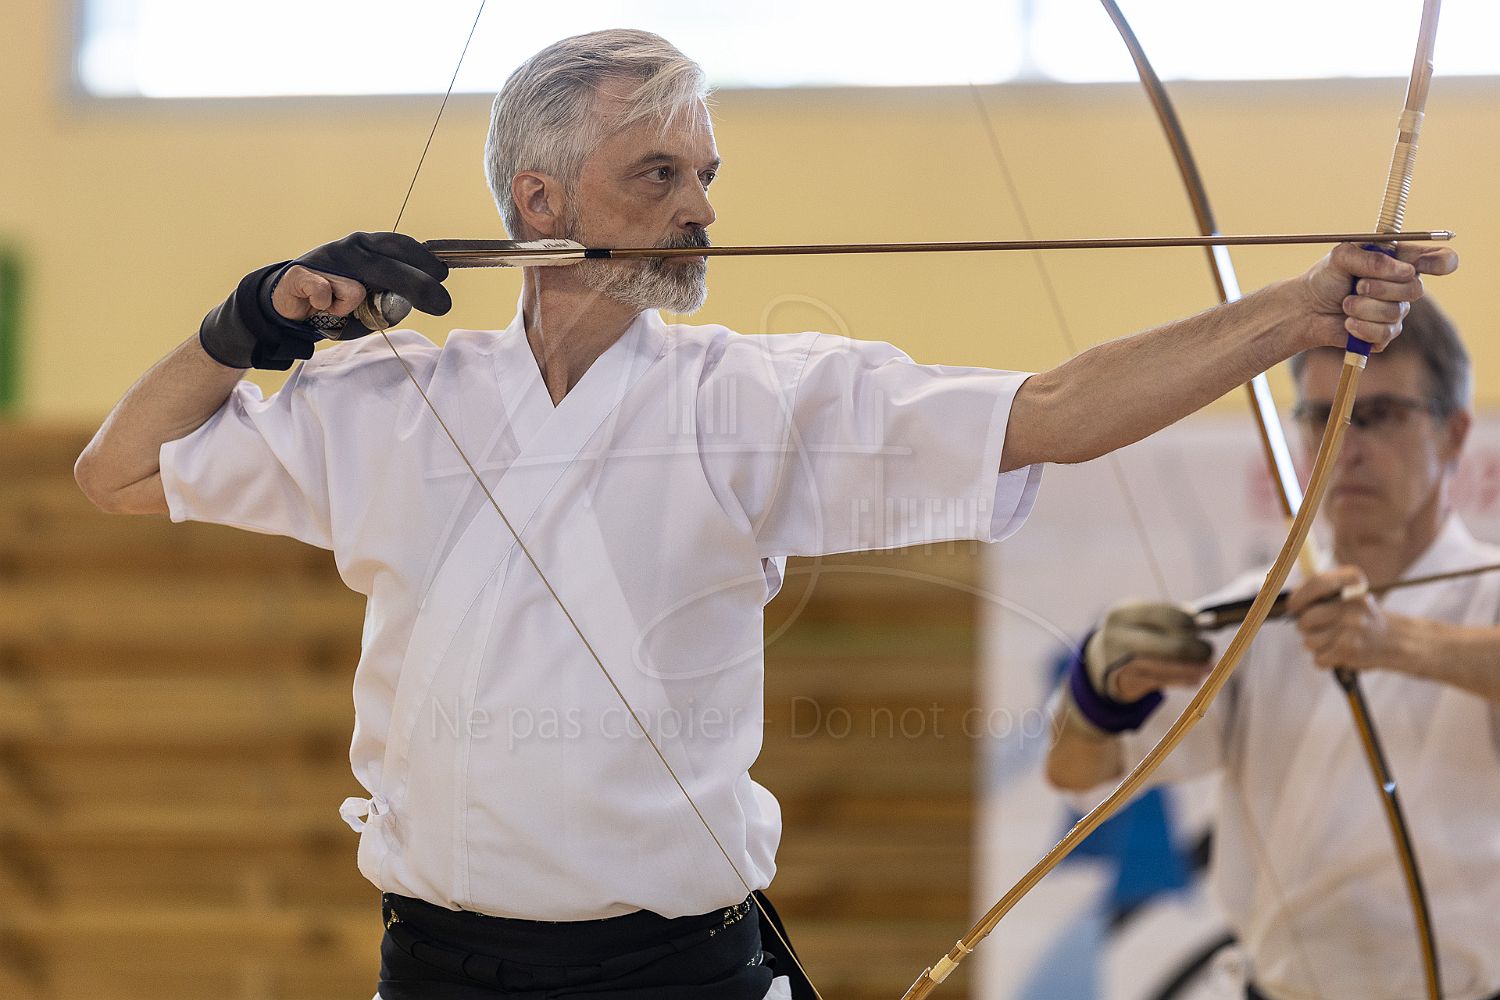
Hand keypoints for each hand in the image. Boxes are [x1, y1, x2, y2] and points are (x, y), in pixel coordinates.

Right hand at [199, 232, 450, 370]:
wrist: (287, 306)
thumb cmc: (337, 302)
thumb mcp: (372, 300)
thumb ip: (393, 298)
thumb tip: (416, 301)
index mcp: (369, 248)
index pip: (402, 246)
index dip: (425, 261)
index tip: (444, 277)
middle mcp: (350, 248)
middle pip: (389, 263)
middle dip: (418, 285)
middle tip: (442, 305)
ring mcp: (326, 259)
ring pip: (356, 287)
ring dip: (357, 305)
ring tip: (347, 310)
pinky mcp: (300, 274)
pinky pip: (324, 293)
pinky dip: (328, 304)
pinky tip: (323, 306)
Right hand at [1086, 602, 1212, 702]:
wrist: (1099, 660)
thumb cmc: (1133, 634)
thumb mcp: (1144, 619)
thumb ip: (1173, 617)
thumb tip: (1208, 622)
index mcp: (1124, 612)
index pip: (1169, 616)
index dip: (1192, 624)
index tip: (1204, 630)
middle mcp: (1117, 634)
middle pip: (1169, 644)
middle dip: (1196, 649)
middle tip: (1209, 652)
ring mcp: (1117, 660)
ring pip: (1166, 666)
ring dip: (1192, 668)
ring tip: (1208, 668)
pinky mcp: (1123, 682)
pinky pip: (1159, 682)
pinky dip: (1180, 680)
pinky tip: (1193, 679)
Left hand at [1287, 566, 1399, 670]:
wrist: (1394, 639)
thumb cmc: (1358, 615)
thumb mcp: (1345, 593)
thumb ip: (1317, 592)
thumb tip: (1287, 604)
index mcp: (1353, 582)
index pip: (1317, 582)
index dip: (1299, 597)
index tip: (1293, 607)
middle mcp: (1355, 603)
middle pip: (1306, 619)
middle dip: (1306, 627)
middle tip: (1321, 627)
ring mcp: (1354, 627)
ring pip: (1310, 642)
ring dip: (1316, 645)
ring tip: (1333, 640)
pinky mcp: (1352, 650)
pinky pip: (1318, 658)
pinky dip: (1324, 659)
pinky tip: (1338, 653)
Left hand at [1298, 241, 1458, 352]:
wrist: (1305, 309)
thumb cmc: (1325, 278)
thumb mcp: (1342, 257)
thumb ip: (1370, 257)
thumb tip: (1401, 270)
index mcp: (1400, 262)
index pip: (1440, 260)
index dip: (1441, 263)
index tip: (1420, 266)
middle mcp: (1403, 286)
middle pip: (1416, 289)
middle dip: (1382, 287)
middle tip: (1357, 286)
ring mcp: (1396, 311)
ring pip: (1396, 312)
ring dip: (1364, 307)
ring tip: (1345, 303)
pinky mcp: (1384, 335)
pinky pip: (1385, 333)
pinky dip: (1362, 327)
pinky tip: (1348, 323)